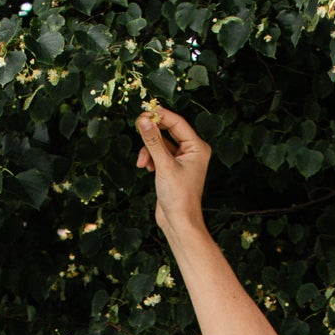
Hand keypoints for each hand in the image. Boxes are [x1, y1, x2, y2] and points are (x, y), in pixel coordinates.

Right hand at [135, 105, 211, 231]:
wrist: (178, 221)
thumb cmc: (178, 196)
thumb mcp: (164, 165)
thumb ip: (153, 141)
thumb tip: (143, 120)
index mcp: (197, 147)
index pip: (177, 123)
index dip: (160, 116)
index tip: (143, 112)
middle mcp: (192, 151)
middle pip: (168, 131)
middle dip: (152, 134)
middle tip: (137, 126)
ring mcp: (182, 159)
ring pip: (161, 143)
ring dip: (148, 150)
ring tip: (142, 163)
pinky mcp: (172, 168)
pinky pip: (158, 154)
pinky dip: (150, 158)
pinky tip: (146, 168)